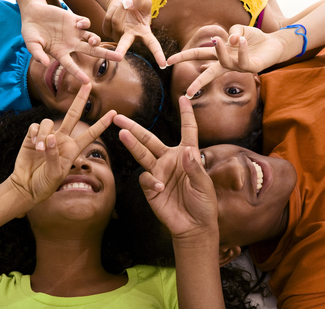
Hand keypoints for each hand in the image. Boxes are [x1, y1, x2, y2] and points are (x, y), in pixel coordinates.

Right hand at [10, 83, 115, 204]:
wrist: (27, 187)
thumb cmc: (45, 183)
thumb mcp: (55, 174)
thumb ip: (54, 156)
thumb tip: (50, 138)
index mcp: (73, 148)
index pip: (91, 133)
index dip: (102, 123)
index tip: (114, 113)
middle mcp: (62, 139)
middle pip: (73, 114)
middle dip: (80, 99)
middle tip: (87, 84)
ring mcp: (48, 136)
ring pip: (49, 121)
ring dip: (44, 133)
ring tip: (40, 149)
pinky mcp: (33, 136)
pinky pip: (36, 126)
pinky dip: (35, 134)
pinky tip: (35, 145)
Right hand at [21, 0, 122, 82]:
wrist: (33, 13)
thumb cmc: (31, 32)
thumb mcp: (31, 44)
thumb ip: (37, 53)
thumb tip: (45, 63)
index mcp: (61, 53)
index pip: (71, 66)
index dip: (78, 74)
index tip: (86, 82)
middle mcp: (71, 44)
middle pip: (92, 51)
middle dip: (106, 55)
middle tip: (120, 58)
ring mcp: (74, 32)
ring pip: (91, 38)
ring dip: (95, 40)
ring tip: (93, 41)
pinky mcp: (74, 20)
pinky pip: (85, 23)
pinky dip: (85, 24)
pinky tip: (80, 24)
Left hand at [102, 0, 165, 67]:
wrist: (124, 4)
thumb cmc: (138, 5)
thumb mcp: (145, 1)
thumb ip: (139, 1)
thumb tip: (127, 4)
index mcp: (144, 33)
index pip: (153, 45)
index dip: (158, 54)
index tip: (163, 65)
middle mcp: (131, 38)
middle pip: (125, 44)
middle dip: (121, 50)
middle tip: (118, 57)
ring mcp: (118, 36)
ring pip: (116, 21)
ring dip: (120, 8)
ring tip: (124, 5)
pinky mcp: (108, 32)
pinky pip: (107, 19)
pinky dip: (112, 10)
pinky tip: (116, 10)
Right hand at [114, 96, 217, 238]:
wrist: (193, 227)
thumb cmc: (203, 204)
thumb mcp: (205, 185)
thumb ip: (195, 168)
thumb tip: (187, 151)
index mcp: (187, 154)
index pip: (187, 130)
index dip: (186, 114)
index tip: (184, 97)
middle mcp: (169, 160)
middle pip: (150, 140)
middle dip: (135, 128)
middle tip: (120, 117)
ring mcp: (158, 172)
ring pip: (142, 154)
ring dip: (132, 144)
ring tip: (122, 132)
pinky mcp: (151, 187)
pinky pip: (146, 179)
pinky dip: (150, 181)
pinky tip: (159, 188)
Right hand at [167, 25, 286, 97]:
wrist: (274, 43)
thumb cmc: (254, 38)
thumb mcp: (239, 29)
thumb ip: (231, 32)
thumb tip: (230, 40)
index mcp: (219, 55)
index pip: (198, 56)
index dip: (183, 58)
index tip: (167, 61)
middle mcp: (227, 64)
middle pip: (208, 74)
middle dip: (198, 83)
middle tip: (188, 92)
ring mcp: (238, 67)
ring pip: (224, 63)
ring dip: (220, 51)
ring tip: (217, 40)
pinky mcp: (251, 67)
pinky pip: (243, 60)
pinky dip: (241, 49)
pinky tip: (241, 40)